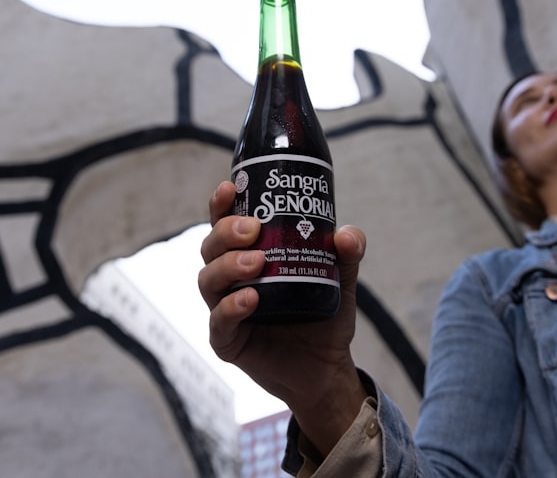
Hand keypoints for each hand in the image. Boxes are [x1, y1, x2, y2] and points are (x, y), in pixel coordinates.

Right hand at [199, 181, 368, 454]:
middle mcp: (230, 280)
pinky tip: (250, 300)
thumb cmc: (324, 318)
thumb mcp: (342, 282)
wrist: (326, 369)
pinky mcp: (227, 341)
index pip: (224, 225)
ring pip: (208, 281)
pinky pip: (219, 322)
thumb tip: (347, 233)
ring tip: (256, 263)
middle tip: (252, 229)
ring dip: (228, 266)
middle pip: (210, 248)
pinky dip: (231, 308)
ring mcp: (224, 310)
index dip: (221, 205)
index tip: (230, 188)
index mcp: (248, 256)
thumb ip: (347, 256)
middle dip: (225, 233)